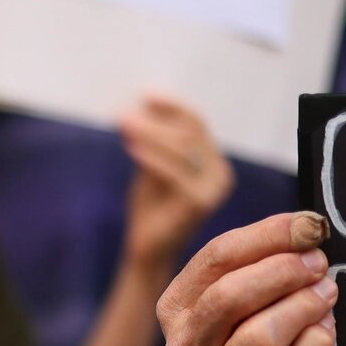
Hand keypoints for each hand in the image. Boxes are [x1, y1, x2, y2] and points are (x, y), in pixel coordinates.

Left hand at [119, 94, 234, 281]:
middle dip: (156, 122)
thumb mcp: (153, 168)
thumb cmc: (150, 209)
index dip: (173, 107)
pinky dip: (151, 156)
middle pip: (190, 134)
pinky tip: (131, 148)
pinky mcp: (200, 203)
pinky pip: (174, 172)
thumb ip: (156, 142)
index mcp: (214, 162)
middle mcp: (222, 173)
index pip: (197, 124)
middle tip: (124, 116)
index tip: (146, 96)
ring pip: (183, 148)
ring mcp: (214, 189)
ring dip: (150, 134)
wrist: (147, 249)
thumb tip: (144, 105)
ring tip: (123, 126)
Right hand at [158, 212, 337, 345]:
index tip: (312, 225)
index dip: (270, 235)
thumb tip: (307, 229)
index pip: (217, 257)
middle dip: (285, 272)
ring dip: (304, 309)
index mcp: (175, 311)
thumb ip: (252, 270)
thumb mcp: (228, 313)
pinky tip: (325, 336)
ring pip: (261, 337)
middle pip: (231, 296)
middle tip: (320, 265)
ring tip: (326, 297)